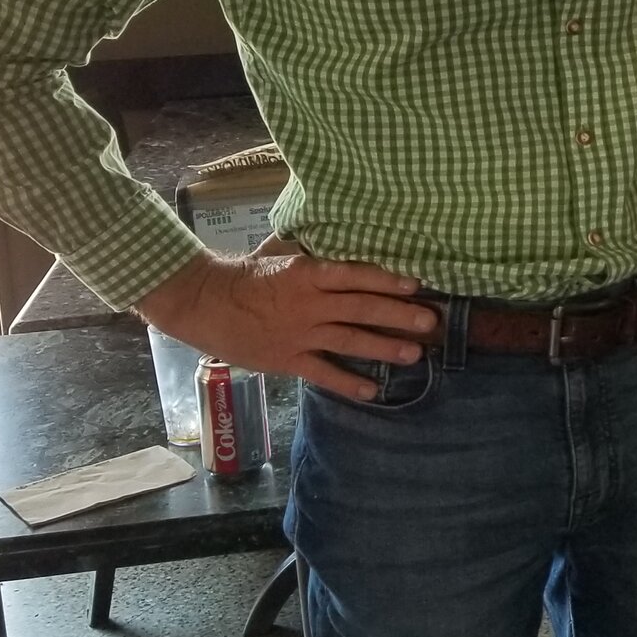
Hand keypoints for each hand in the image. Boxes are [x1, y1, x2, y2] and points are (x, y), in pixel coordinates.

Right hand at [136, 247, 435, 400]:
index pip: (355, 275)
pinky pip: (324, 373)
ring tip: (415, 354)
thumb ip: (313, 255)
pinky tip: (372, 391)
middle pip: (362, 308)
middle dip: (400, 314)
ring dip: (384, 347)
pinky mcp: (288, 359)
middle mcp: (310, 303)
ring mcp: (300, 333)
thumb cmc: (245, 274)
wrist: (205, 302)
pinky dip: (348, 384)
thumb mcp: (282, 255)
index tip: (417, 284)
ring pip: (350, 340)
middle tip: (431, 321)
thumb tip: (344, 244)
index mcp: (308, 274)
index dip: (387, 279)